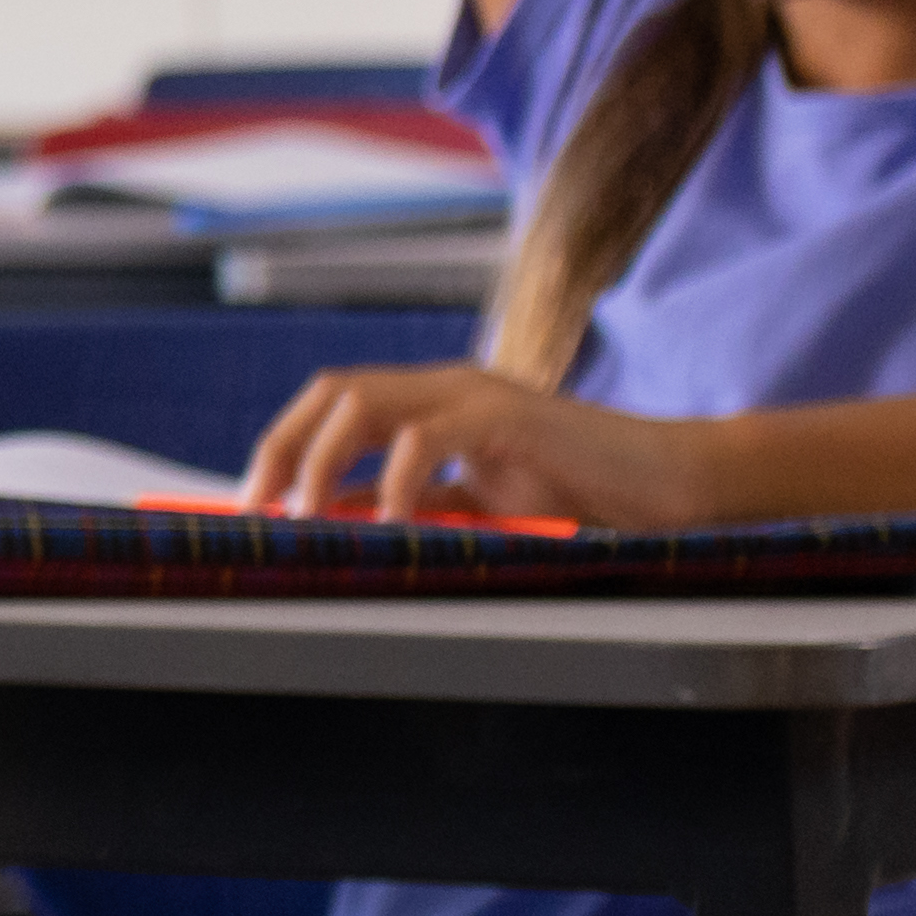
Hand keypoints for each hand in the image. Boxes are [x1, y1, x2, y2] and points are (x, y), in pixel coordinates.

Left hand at [236, 361, 724, 525]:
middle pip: (333, 392)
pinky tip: (390, 523)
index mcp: (430, 406)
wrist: (668, 490)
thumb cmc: (580, 501)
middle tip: (260, 510)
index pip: (331, 407)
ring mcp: (477, 396)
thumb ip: (409, 510)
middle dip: (284, 447)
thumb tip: (336, 526)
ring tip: (310, 518)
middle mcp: (445, 389)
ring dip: (324, 461)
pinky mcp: (512, 417)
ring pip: (365, 403)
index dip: (282, 449)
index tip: (248, 506)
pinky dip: (398, 480)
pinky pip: (431, 437)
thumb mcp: (472, 510)